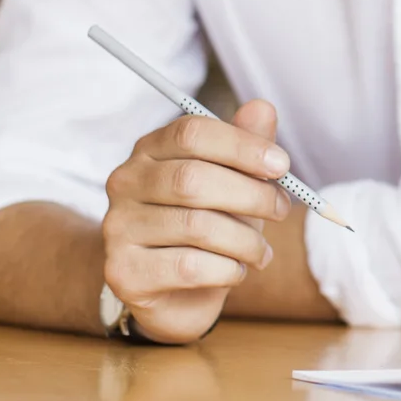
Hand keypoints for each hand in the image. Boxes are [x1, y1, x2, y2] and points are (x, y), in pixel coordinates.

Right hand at [102, 99, 290, 342]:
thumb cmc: (211, 226)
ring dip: (245, 241)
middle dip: (251, 195)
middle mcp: (126, 182)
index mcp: (152, 149)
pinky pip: (188, 266)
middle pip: (192, 178)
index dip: (242, 146)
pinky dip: (227, 270)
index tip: (282, 165)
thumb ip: (247, 145)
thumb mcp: (236, 182)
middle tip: (281, 211)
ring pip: (195, 226)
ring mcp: (118, 227)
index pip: (192, 132)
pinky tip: (236, 271)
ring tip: (261, 252)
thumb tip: (262, 107)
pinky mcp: (123, 271)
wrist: (177, 293)